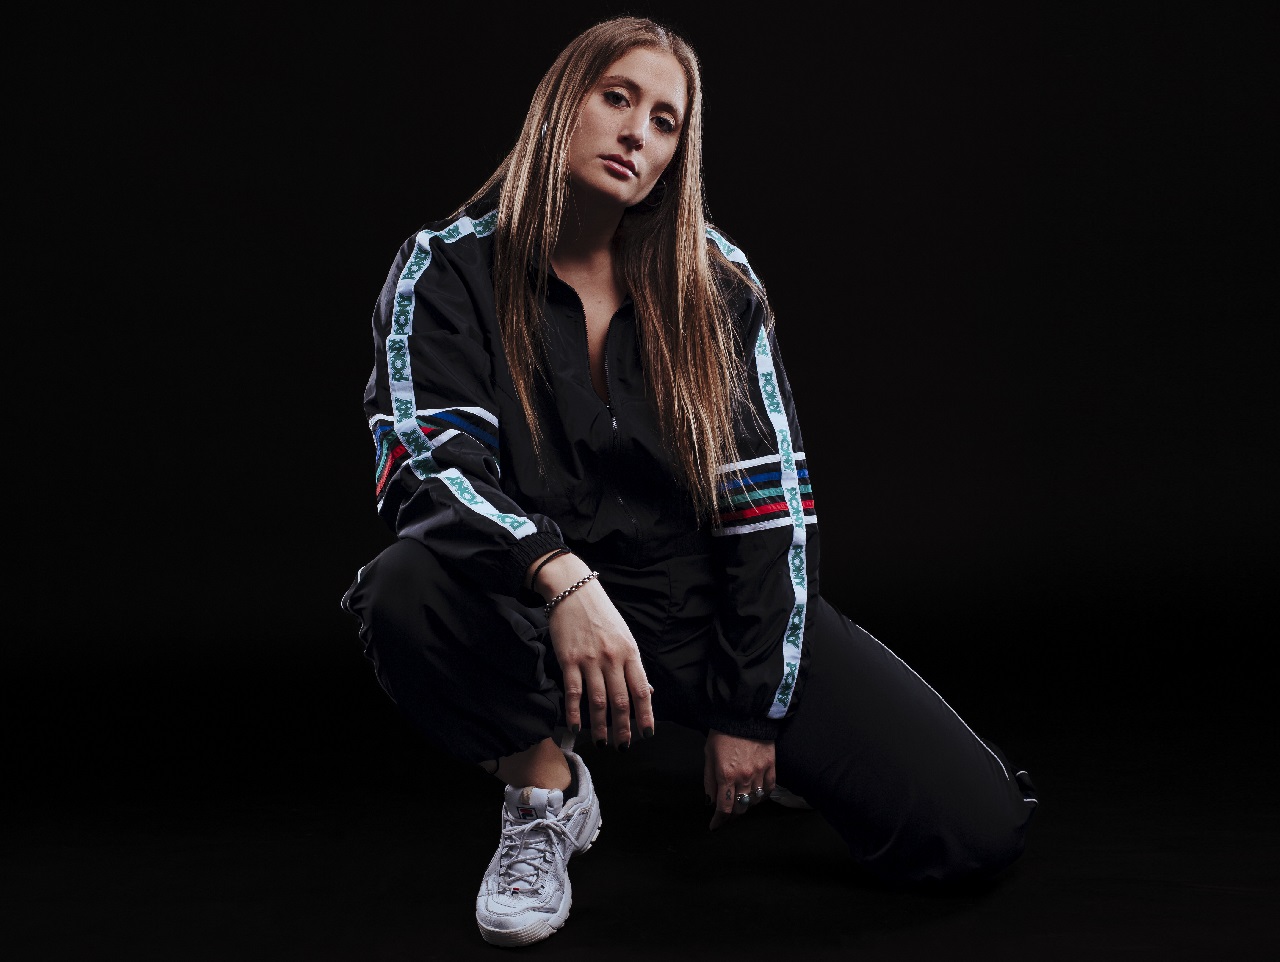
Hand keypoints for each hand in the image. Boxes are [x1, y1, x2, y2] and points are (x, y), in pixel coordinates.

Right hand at [536, 554, 654, 748]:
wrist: (572, 590)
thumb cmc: (601, 614)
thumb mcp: (624, 636)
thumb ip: (633, 665)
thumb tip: (647, 693)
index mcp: (630, 652)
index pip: (641, 690)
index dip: (645, 715)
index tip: (647, 733)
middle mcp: (612, 658)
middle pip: (620, 701)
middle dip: (623, 728)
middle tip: (623, 746)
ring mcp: (590, 660)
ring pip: (598, 701)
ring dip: (600, 727)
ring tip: (602, 743)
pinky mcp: (569, 659)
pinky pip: (573, 692)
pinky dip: (574, 713)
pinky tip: (575, 728)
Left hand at [703, 729, 775, 829]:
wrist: (744, 714)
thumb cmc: (722, 733)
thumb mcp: (708, 756)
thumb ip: (709, 781)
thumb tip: (711, 801)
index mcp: (725, 774)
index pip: (724, 808)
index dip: (719, 821)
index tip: (715, 826)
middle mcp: (744, 777)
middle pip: (741, 808)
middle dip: (732, 815)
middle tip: (727, 814)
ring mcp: (760, 772)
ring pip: (755, 801)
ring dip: (747, 805)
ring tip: (740, 802)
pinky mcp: (771, 766)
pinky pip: (769, 789)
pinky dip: (763, 796)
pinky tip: (756, 795)